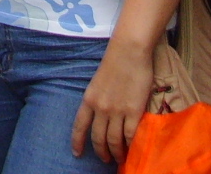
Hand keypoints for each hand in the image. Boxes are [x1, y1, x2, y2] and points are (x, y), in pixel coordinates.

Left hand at [72, 37, 152, 164]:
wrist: (128, 51)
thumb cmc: (114, 62)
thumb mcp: (97, 82)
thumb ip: (97, 99)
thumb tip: (101, 115)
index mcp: (89, 99)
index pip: (79, 126)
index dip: (77, 142)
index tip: (77, 153)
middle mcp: (100, 108)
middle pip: (98, 138)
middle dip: (101, 152)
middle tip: (106, 159)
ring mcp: (117, 111)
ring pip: (114, 141)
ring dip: (117, 153)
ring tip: (120, 158)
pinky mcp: (133, 111)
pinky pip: (130, 136)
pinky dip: (131, 146)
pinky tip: (132, 149)